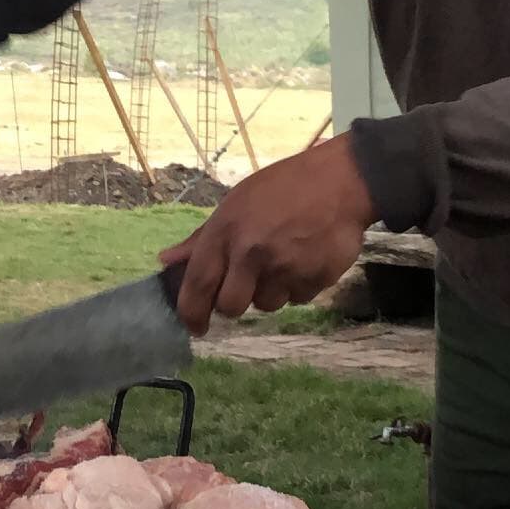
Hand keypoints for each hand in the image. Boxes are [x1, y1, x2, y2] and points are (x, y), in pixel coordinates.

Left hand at [160, 137, 373, 333]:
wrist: (343, 182)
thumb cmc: (285, 187)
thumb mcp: (236, 202)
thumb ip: (202, 238)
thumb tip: (166, 262)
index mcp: (226, 230)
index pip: (198, 283)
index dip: (191, 312)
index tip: (195, 326)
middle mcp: (252, 252)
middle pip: (231, 307)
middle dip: (234, 303)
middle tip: (245, 285)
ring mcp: (285, 268)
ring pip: (266, 305)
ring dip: (270, 292)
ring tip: (283, 260)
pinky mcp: (314, 279)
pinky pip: (297, 298)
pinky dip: (298, 286)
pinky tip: (305, 258)